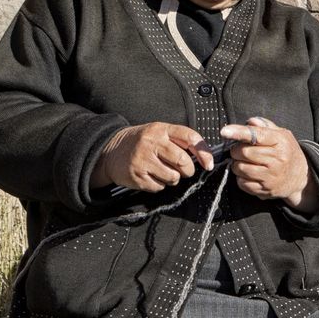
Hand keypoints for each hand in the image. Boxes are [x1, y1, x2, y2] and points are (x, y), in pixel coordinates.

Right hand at [92, 122, 214, 191]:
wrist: (110, 151)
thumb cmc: (142, 143)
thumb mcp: (159, 133)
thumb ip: (180, 141)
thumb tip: (204, 158)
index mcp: (161, 130)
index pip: (190, 137)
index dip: (204, 153)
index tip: (208, 164)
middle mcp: (151, 143)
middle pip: (184, 161)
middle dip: (188, 170)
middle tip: (181, 169)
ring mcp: (142, 160)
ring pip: (173, 177)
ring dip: (173, 178)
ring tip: (162, 170)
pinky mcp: (137, 176)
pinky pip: (160, 187)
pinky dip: (159, 185)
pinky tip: (150, 176)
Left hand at [219, 118, 317, 210]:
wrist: (301, 177)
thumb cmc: (287, 152)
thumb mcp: (282, 135)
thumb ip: (266, 126)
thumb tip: (250, 122)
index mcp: (281, 142)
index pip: (256, 135)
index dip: (238, 132)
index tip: (224, 131)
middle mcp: (278, 160)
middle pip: (244, 152)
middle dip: (236, 150)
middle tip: (240, 151)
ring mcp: (272, 176)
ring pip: (240, 168)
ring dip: (237, 165)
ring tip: (244, 163)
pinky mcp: (266, 190)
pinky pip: (242, 183)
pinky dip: (241, 178)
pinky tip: (248, 174)